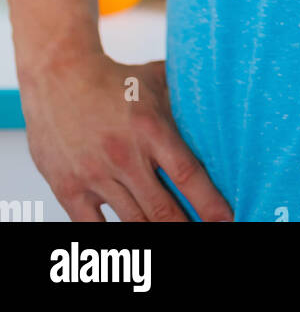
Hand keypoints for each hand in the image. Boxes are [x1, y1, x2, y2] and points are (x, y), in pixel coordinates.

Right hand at [20, 53, 233, 221]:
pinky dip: (115, 238)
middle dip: (186, 227)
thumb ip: (184, 96)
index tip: (227, 219)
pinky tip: (133, 240)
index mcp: (150, 129)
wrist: (57, 75)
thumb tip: (219, 96)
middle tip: (205, 233)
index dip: (209, 203)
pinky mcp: (68, 188)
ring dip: (156, 234)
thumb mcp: (155, 79)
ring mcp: (94, 175)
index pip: (187, 175)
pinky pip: (94, 228)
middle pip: (163, 210)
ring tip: (173, 233)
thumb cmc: (112, 78)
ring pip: (133, 223)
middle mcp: (123, 156)